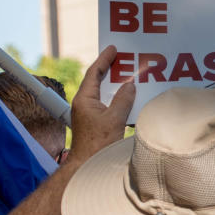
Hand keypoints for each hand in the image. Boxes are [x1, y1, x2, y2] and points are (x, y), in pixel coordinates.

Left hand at [69, 45, 135, 163]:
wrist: (88, 166)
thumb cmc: (97, 145)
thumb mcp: (114, 119)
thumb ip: (123, 99)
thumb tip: (130, 85)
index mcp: (84, 99)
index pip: (94, 73)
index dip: (104, 59)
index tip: (113, 48)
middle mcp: (84, 104)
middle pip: (98, 81)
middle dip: (111, 69)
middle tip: (123, 58)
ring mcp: (89, 113)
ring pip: (103, 93)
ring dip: (116, 85)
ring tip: (129, 76)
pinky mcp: (95, 122)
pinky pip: (107, 104)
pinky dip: (117, 99)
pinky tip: (129, 98)